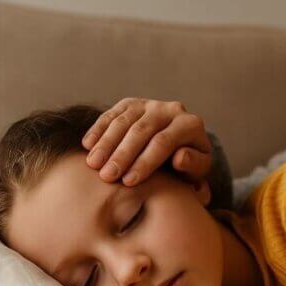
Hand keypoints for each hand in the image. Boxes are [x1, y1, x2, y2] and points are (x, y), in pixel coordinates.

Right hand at [82, 98, 212, 185]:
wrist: (182, 148)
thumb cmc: (189, 166)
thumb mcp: (198, 170)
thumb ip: (192, 164)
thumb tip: (180, 158)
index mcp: (190, 125)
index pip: (163, 142)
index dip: (145, 162)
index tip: (128, 182)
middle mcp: (171, 109)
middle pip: (141, 131)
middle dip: (122, 154)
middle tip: (107, 176)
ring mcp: (150, 104)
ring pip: (124, 121)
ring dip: (106, 143)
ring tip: (93, 164)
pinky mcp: (132, 104)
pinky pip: (112, 114)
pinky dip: (99, 129)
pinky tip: (88, 145)